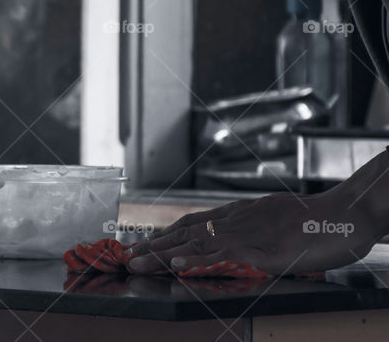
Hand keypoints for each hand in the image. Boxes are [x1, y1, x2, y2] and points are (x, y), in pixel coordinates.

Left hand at [126, 185, 383, 275]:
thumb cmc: (320, 222)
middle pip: (186, 231)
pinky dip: (198, 259)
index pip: (194, 223)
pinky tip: (179, 264)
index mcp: (241, 215)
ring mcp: (249, 232)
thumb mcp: (279, 223)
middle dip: (154, 245)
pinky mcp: (263, 247)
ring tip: (138, 261)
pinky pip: (224, 253)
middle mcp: (238, 219)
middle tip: (128, 256)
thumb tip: (243, 245)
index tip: (144, 243)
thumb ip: (257, 233)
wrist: (349, 213)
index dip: (167, 234)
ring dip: (163, 253)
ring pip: (196, 242)